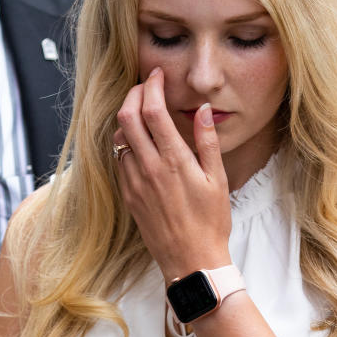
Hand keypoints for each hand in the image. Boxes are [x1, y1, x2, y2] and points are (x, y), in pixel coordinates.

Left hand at [115, 67, 231, 280]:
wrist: (191, 261)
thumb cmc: (211, 222)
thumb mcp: (218, 180)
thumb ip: (207, 141)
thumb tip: (202, 109)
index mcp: (174, 161)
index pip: (153, 110)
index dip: (152, 86)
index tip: (157, 75)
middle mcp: (149, 168)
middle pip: (127, 117)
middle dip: (133, 94)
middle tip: (145, 86)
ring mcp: (134, 182)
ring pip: (118, 138)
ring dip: (127, 118)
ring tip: (142, 111)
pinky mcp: (128, 196)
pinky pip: (119, 160)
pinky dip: (125, 143)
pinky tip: (139, 142)